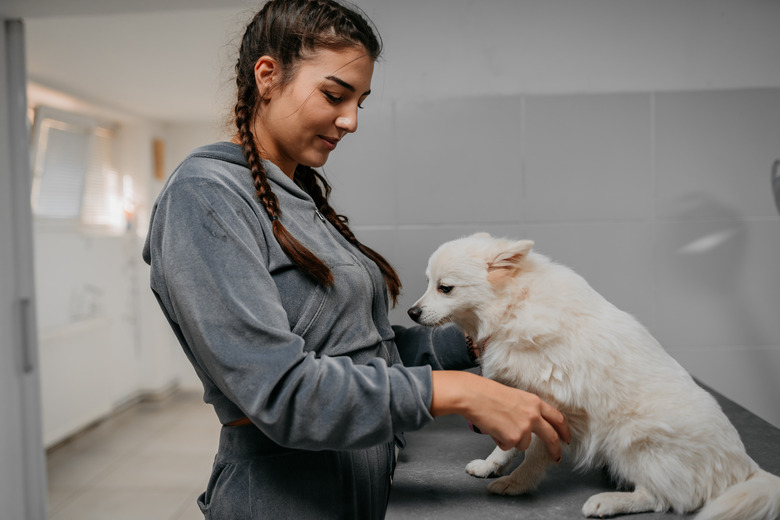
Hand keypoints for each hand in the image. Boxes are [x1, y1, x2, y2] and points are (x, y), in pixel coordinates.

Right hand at [430, 371, 570, 461]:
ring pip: (523, 444)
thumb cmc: (488, 394)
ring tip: (498, 425)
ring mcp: (525, 427)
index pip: (557, 418)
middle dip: (555, 449)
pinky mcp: (513, 438)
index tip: (566, 438)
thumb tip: (531, 425)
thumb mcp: (515, 397)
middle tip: (557, 457)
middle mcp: (533, 415)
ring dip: (512, 440)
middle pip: (551, 437)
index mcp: (535, 402)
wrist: (474, 396)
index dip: (564, 430)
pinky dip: (499, 441)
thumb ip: (527, 410)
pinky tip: (493, 428)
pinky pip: (507, 446)